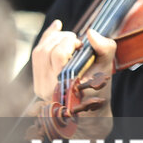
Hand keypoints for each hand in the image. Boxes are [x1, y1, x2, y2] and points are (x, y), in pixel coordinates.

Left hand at [31, 21, 116, 140]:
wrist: (89, 114)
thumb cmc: (100, 91)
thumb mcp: (106, 69)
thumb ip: (105, 49)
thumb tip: (91, 32)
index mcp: (64, 85)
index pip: (57, 54)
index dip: (69, 42)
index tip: (81, 44)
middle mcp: (47, 87)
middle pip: (45, 50)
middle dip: (61, 38)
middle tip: (77, 41)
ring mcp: (39, 86)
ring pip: (38, 52)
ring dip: (53, 38)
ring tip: (69, 38)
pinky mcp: (37, 82)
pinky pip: (36, 56)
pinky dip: (45, 40)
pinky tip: (56, 29)